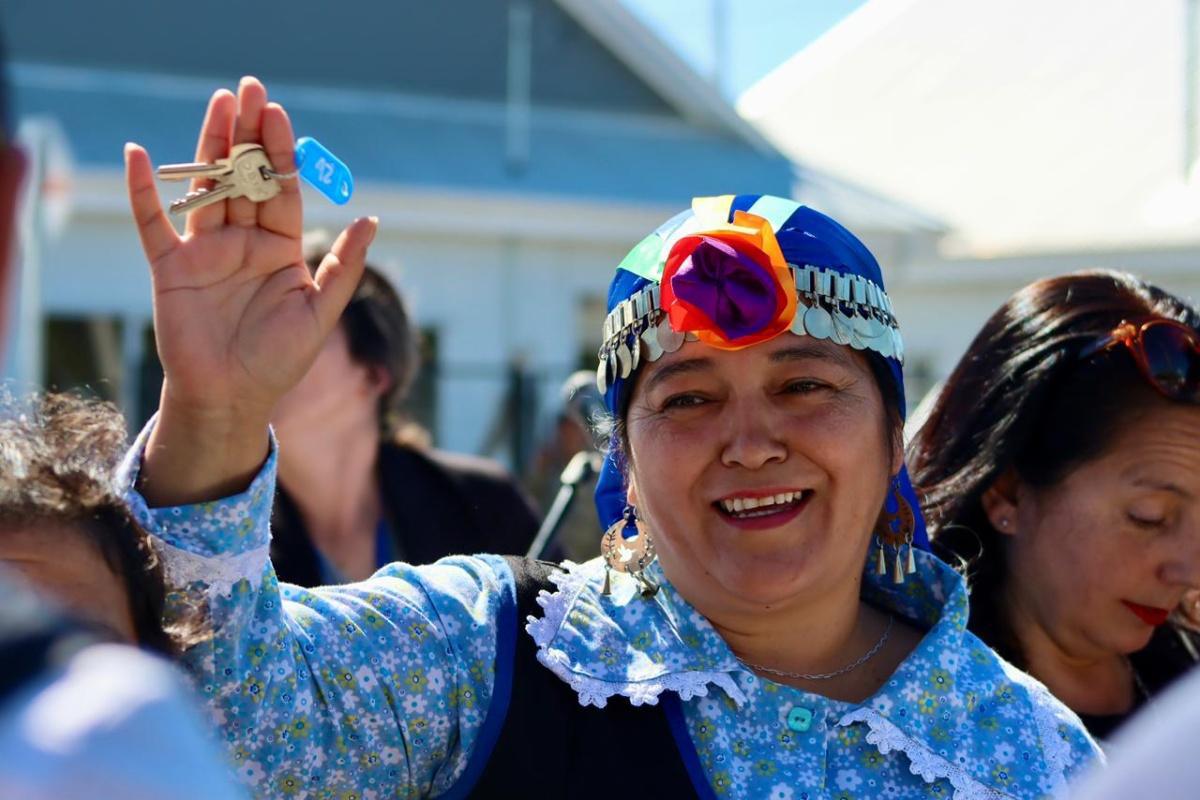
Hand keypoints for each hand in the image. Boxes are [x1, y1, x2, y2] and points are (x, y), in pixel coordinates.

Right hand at [125, 77, 376, 503]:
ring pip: (205, 187)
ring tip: (218, 103)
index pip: (279, 188)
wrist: (233, 398)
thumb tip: (373, 219)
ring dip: (208, 145)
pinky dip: (143, 191)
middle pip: (242, 177)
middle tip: (250, 88)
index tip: (279, 113)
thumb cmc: (281, 360)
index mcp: (279, 247)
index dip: (278, 151)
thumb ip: (345, 266)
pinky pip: (153, 223)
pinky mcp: (170, 268)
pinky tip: (138, 154)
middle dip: (247, 133)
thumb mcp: (321, 312)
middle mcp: (242, 242)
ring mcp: (204, 252)